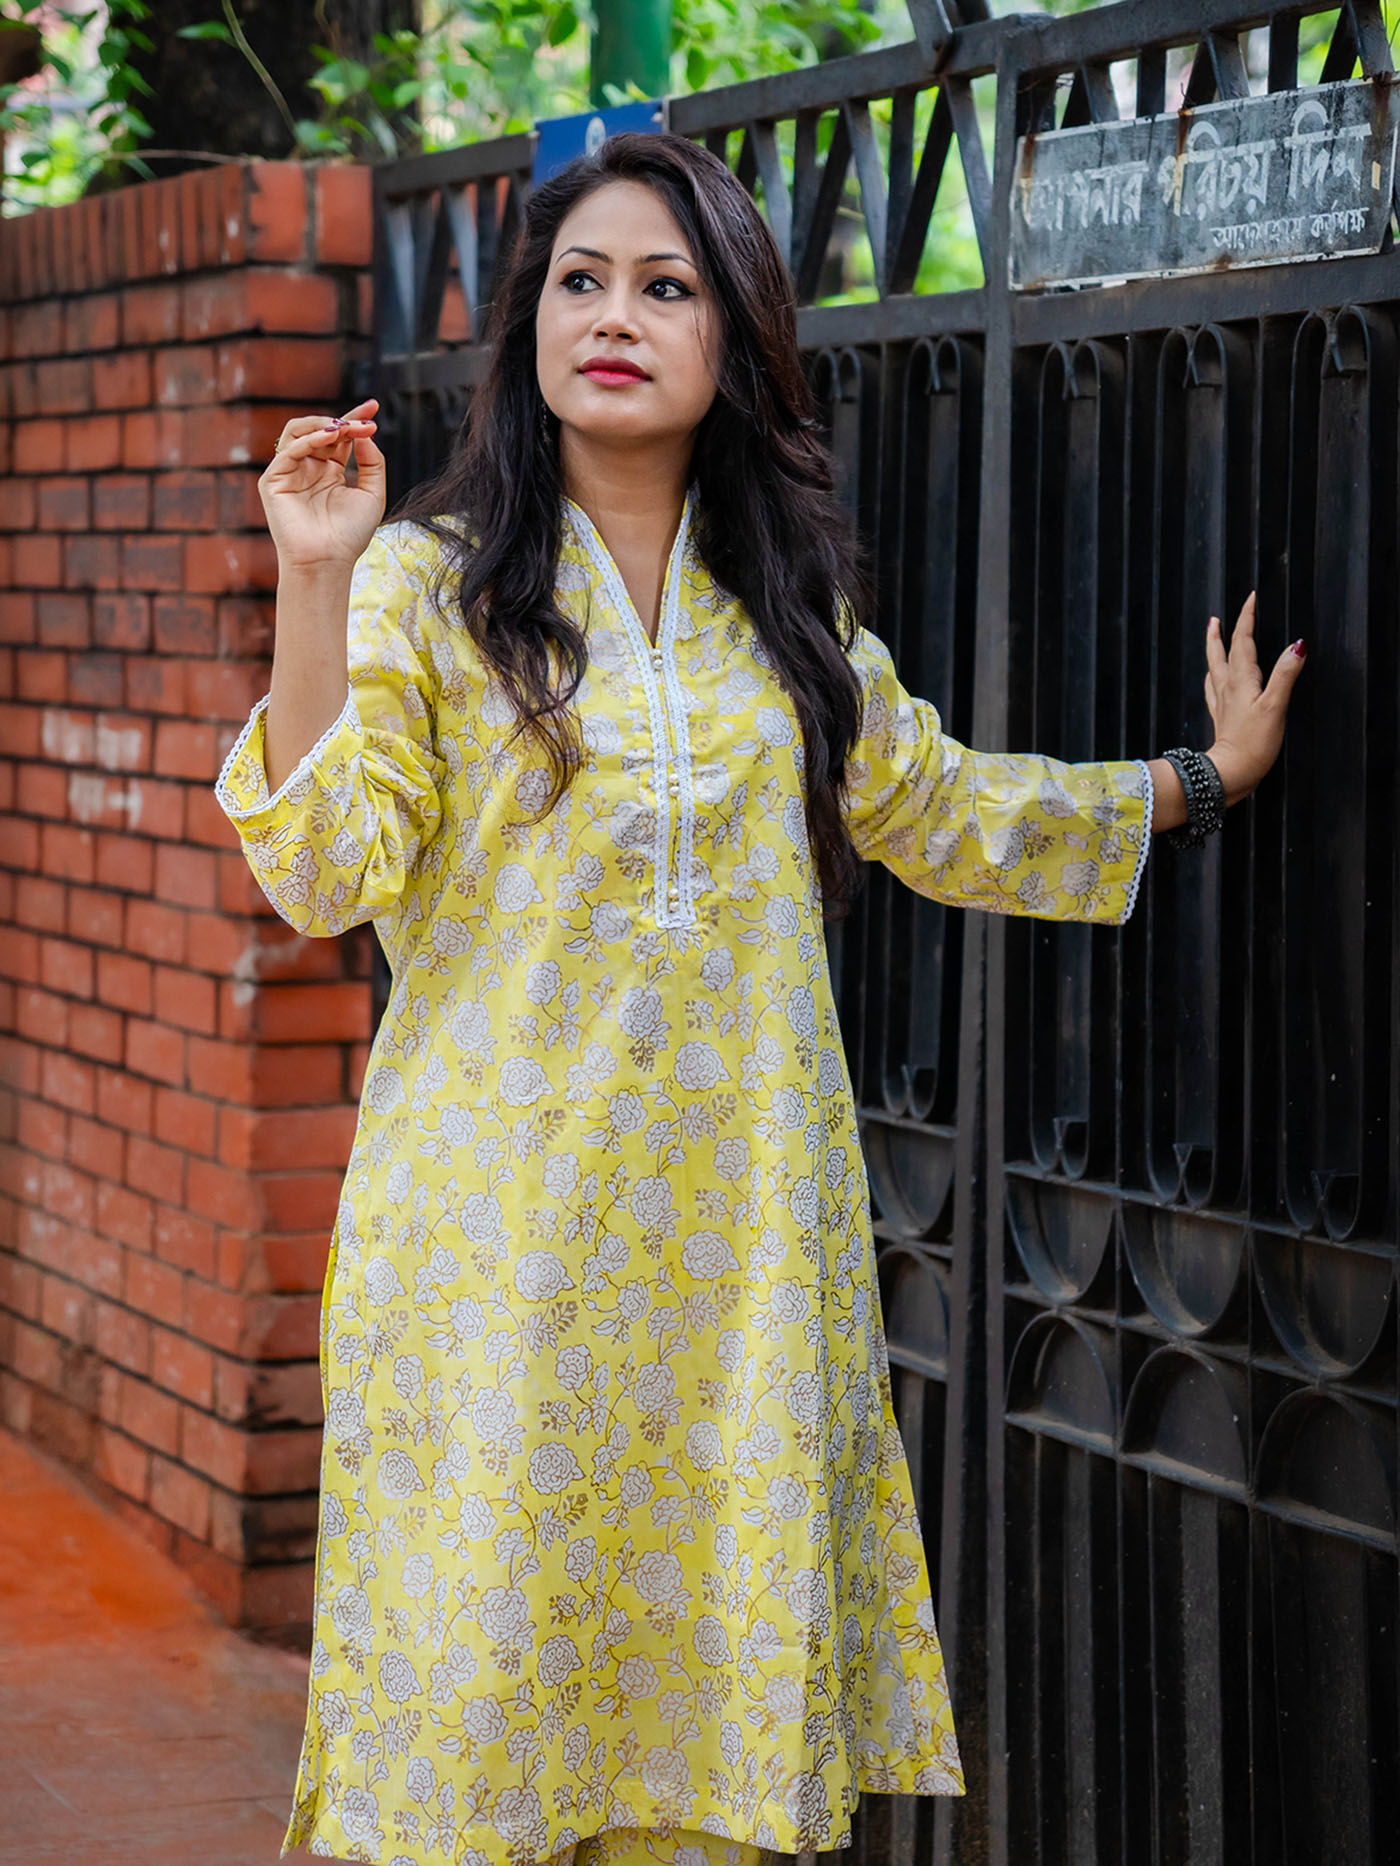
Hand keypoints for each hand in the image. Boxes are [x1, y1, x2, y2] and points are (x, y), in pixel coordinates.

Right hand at [259, 398, 385, 571]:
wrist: (328, 561)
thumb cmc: (349, 535)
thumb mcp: (372, 495)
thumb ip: (372, 463)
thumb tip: (365, 434)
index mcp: (329, 471)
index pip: (340, 436)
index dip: (355, 418)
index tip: (374, 406)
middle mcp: (308, 468)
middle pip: (320, 429)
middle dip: (343, 420)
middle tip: (365, 422)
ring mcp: (289, 473)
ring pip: (298, 431)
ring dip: (324, 424)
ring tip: (345, 428)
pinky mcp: (273, 481)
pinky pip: (288, 451)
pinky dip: (308, 440)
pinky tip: (328, 438)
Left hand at [1203, 592, 1305, 803]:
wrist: (1230, 773)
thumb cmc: (1253, 743)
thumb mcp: (1275, 706)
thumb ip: (1285, 675)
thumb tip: (1297, 645)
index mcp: (1241, 679)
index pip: (1242, 640)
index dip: (1246, 618)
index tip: (1251, 598)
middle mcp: (1228, 687)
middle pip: (1220, 652)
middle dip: (1220, 632)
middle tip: (1215, 617)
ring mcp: (1222, 703)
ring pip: (1214, 669)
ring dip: (1213, 651)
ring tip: (1211, 640)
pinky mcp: (1221, 718)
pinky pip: (1214, 690)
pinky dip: (1213, 678)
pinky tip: (1213, 680)